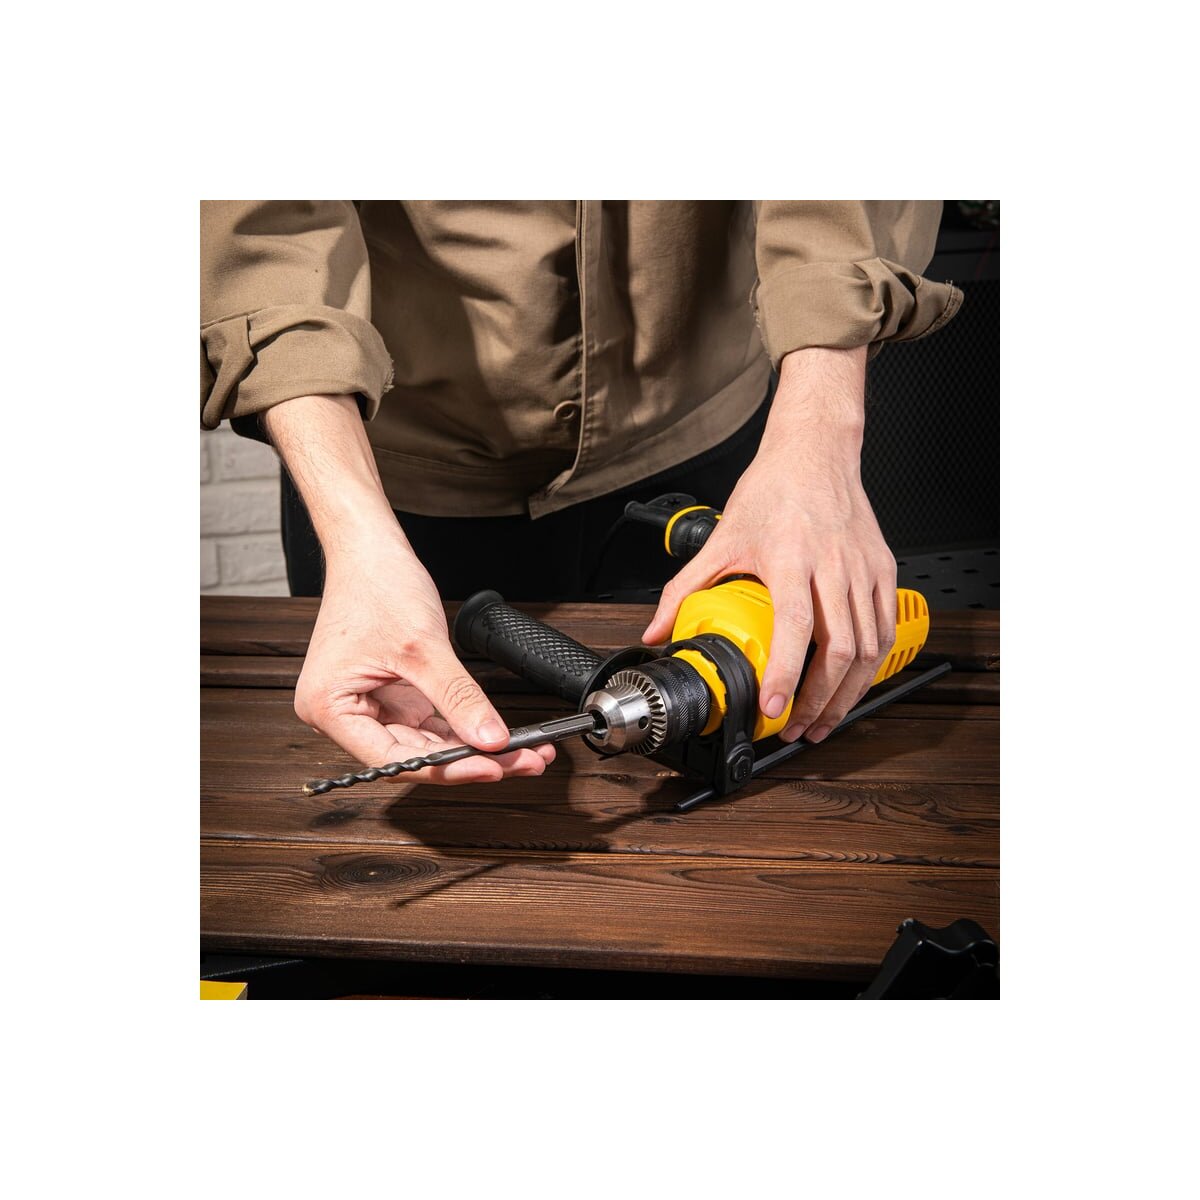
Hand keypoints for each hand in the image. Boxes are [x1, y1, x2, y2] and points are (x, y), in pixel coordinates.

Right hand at [262, 392, 553, 783]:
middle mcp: (345, 714)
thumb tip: (491, 739)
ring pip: (429, 743)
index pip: (394, 759)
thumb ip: (459, 698)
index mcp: (330, 707)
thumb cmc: (375, 586)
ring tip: (524, 753)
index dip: (446, 769)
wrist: (371, 550)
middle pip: (414, 756)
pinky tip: (500, 736)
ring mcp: (370, 706)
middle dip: (471, 760)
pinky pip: (432, 724)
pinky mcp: (393, 696)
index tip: (491, 767)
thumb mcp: (422, 647)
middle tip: (522, 761)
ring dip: (475, 748)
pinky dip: (466, 728)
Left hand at [642, 346, 895, 742]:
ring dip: (846, 693)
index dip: (787, 672)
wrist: (816, 453)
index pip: (795, 625)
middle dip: (819, 700)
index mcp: (789, 557)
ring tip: (822, 720)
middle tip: (797, 728)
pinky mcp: (883, 570)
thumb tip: (657, 630)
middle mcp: (832, 565)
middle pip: (839, 649)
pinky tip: (852, 685)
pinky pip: (884, 629)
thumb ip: (684, 589)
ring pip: (867, 647)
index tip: (776, 708)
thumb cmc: (773, 490)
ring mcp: (863, 569)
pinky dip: (870, 666)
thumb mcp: (721, 539)